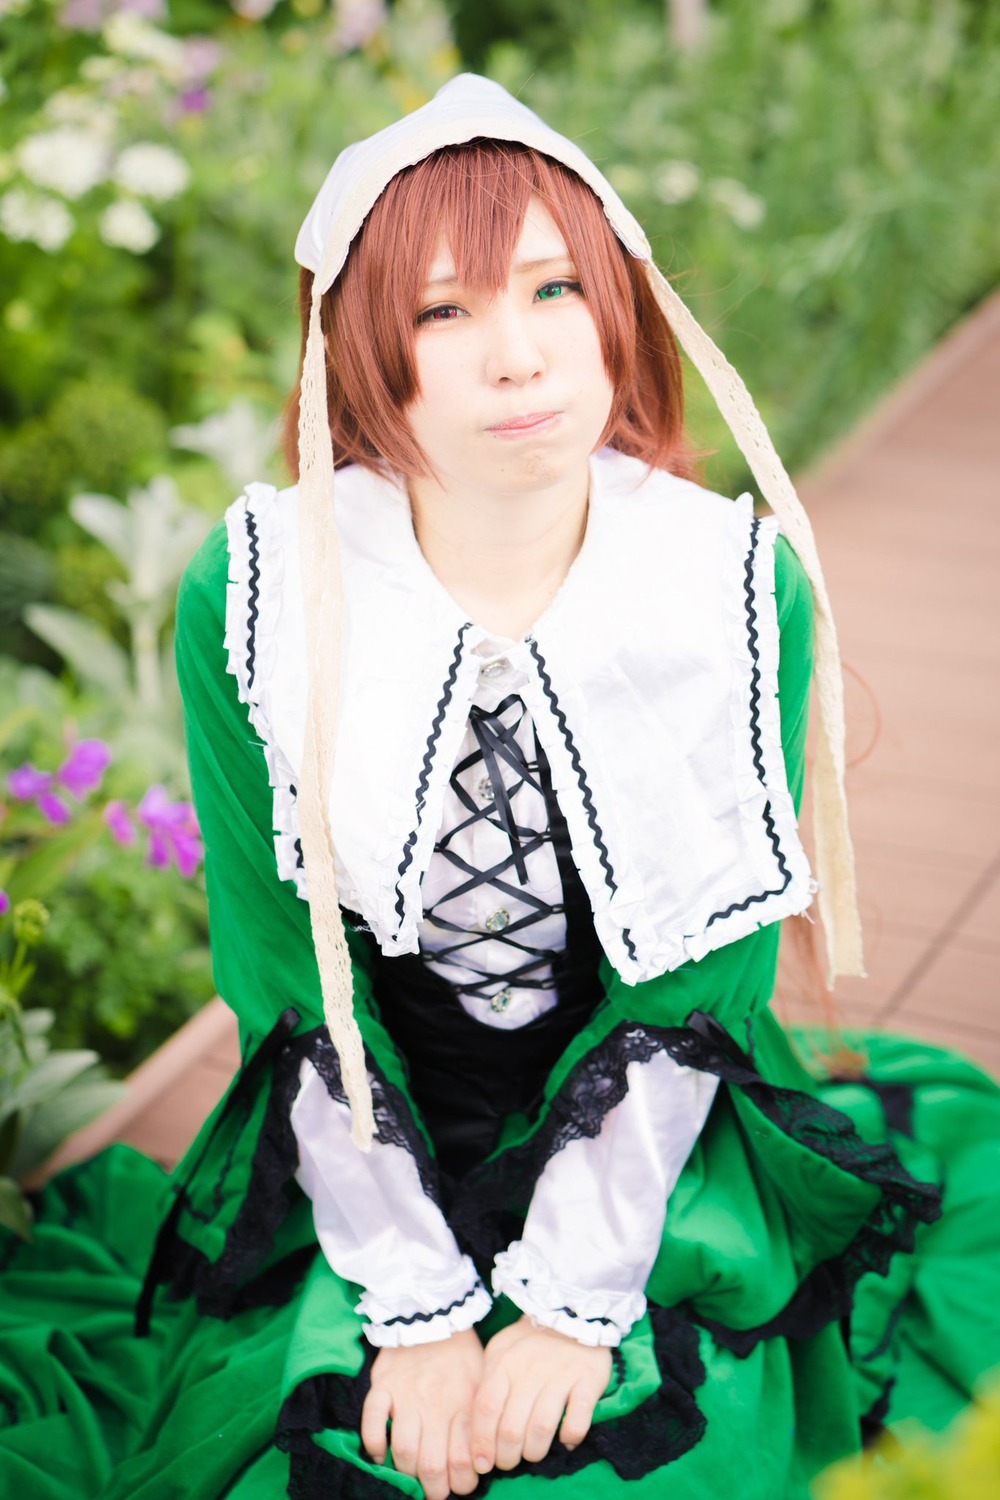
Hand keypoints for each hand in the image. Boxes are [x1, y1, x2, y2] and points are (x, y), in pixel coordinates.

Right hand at [361, 1328, 483, 1499]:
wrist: (435, 1311)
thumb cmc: (463, 1352)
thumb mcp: (483, 1380)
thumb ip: (481, 1418)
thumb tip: (482, 1458)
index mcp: (464, 1403)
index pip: (462, 1460)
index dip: (461, 1483)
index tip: (460, 1486)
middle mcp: (435, 1403)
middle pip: (432, 1463)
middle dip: (434, 1489)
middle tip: (436, 1492)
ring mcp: (406, 1394)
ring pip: (404, 1449)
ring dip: (407, 1472)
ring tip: (412, 1477)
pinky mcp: (383, 1384)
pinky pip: (372, 1419)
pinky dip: (374, 1441)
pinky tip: (380, 1453)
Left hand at [472, 1317, 611, 1474]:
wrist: (570, 1311)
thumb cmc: (528, 1341)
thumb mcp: (500, 1352)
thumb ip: (487, 1384)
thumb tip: (478, 1431)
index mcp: (503, 1363)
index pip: (485, 1410)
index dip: (481, 1443)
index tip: (482, 1464)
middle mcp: (529, 1369)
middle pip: (511, 1427)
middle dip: (507, 1456)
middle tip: (509, 1462)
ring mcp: (560, 1374)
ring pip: (541, 1427)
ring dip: (534, 1451)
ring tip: (533, 1454)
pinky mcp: (588, 1379)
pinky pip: (578, 1418)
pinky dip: (570, 1436)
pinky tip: (565, 1440)